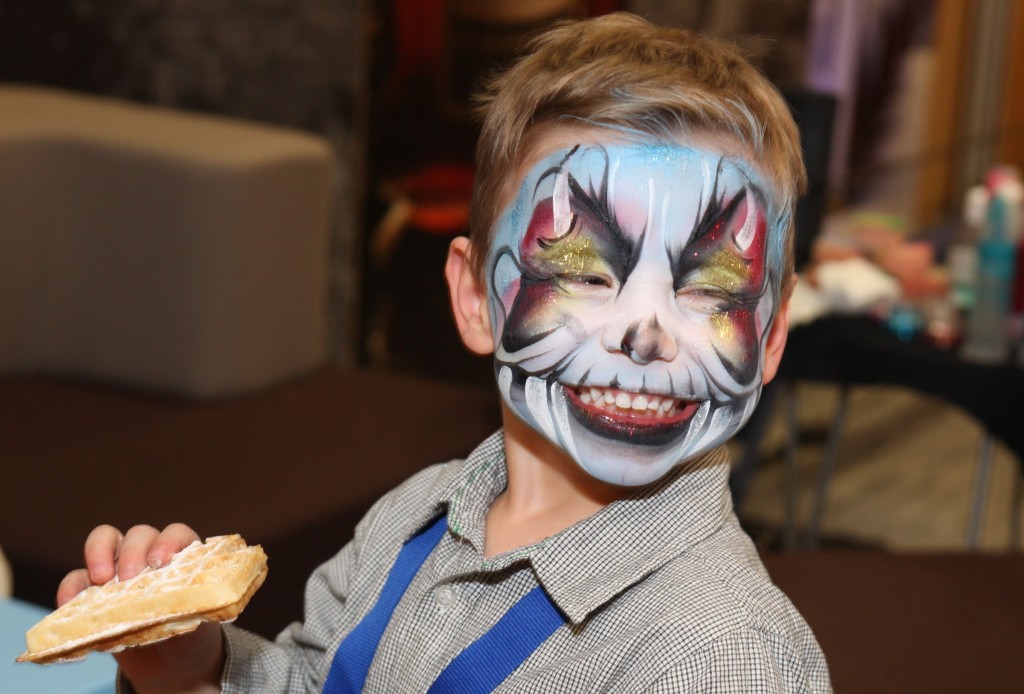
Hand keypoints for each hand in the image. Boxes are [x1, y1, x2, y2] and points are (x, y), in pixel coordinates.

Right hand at [57, 523, 224, 693]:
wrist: (169, 661)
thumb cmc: (188, 633)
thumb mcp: (195, 620)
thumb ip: (188, 606)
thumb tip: (175, 604)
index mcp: (182, 556)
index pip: (176, 534)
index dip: (168, 541)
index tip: (159, 561)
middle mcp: (150, 554)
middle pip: (139, 535)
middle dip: (133, 552)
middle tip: (128, 578)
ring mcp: (120, 568)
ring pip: (106, 540)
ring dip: (100, 552)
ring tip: (100, 578)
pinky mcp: (94, 590)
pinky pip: (77, 578)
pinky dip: (71, 586)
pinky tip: (69, 602)